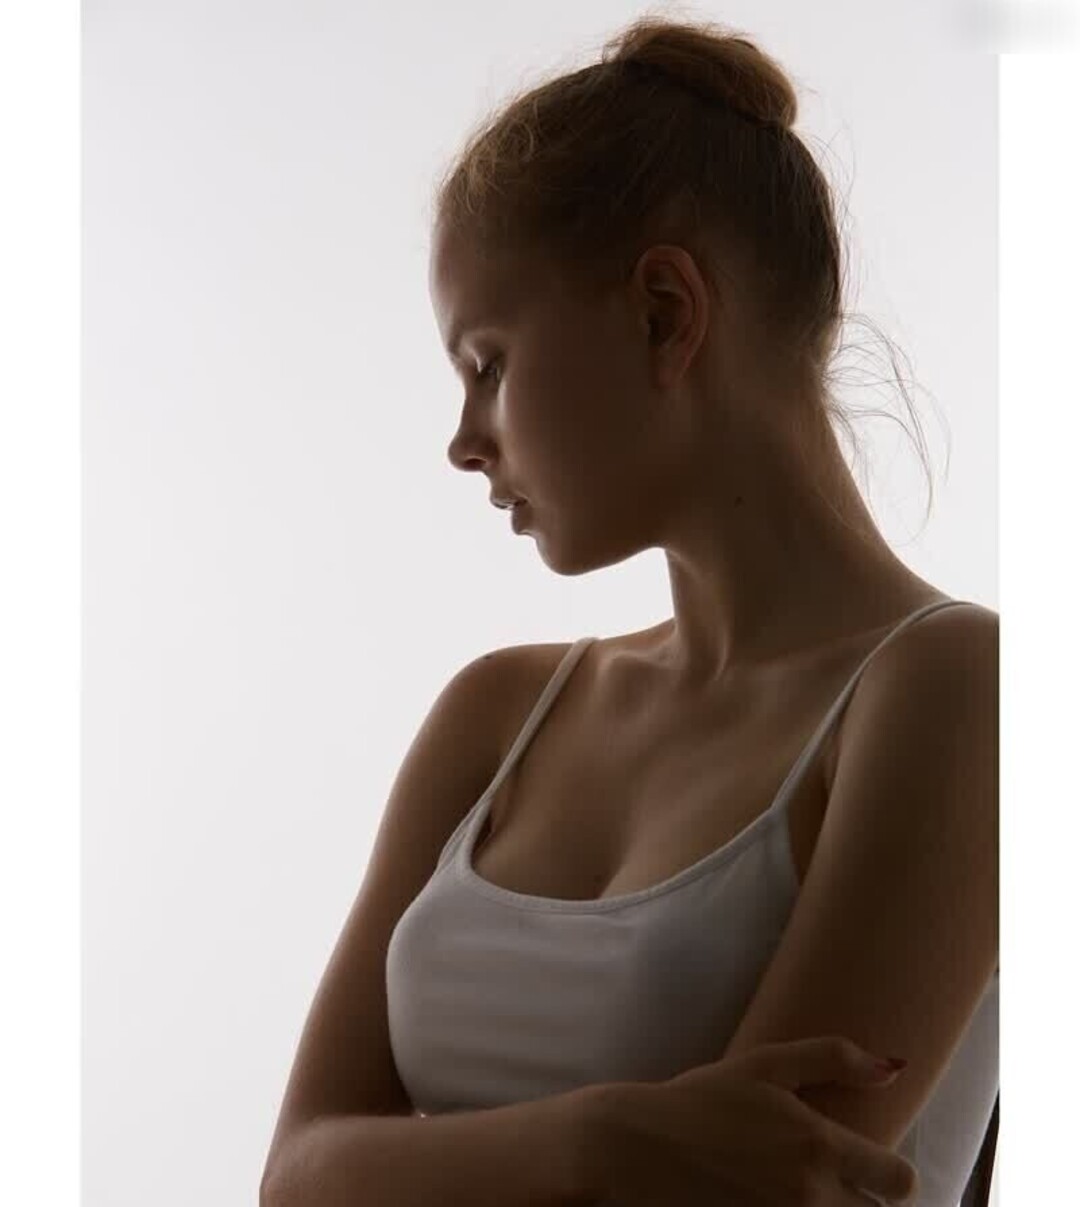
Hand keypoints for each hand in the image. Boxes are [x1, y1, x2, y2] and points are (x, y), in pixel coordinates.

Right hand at [581, 1036, 919, 1205]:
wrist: (636, 1150)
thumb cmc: (700, 1101)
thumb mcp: (765, 1064)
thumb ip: (833, 1057)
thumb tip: (896, 1068)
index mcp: (819, 1145)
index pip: (900, 1180)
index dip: (892, 1175)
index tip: (870, 1169)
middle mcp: (811, 1196)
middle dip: (865, 1204)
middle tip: (837, 1188)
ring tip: (808, 1200)